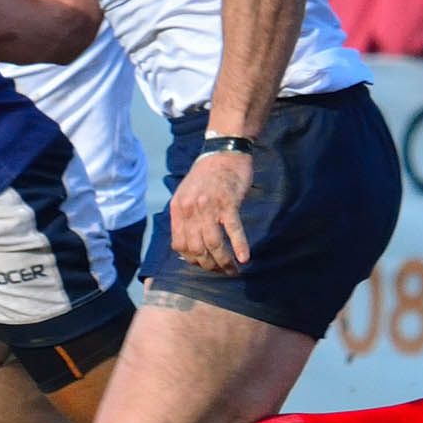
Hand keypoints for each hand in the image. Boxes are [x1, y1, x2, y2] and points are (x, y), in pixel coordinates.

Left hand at [168, 150, 252, 275]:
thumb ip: (185, 217)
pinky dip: (239, 246)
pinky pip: (233, 230)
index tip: (204, 264)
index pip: (180, 245)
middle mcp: (190, 209)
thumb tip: (188, 245)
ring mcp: (209, 206)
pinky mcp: (228, 202)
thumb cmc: (207, 175)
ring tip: (232, 270)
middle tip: (221, 271)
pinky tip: (244, 258)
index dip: (192, 260)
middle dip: (209, 265)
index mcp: (177, 208)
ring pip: (213, 244)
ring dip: (223, 262)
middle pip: (196, 249)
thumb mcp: (186, 194)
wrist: (224, 151)